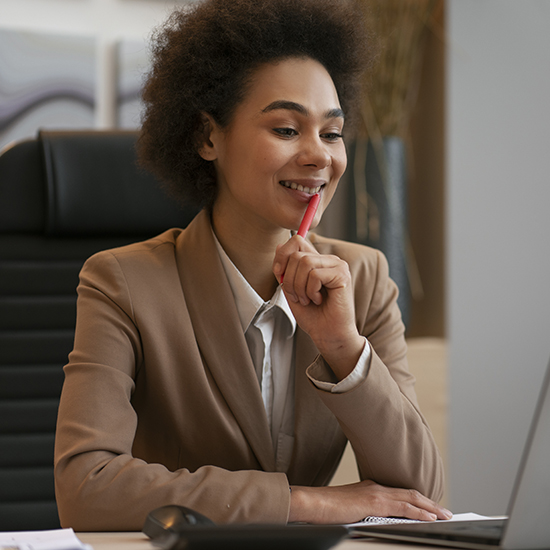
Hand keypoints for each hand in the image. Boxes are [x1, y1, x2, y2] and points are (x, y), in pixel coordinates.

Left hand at [272, 235, 363, 379]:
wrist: (328, 335)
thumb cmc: (313, 315)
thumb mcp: (291, 289)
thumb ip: (285, 269)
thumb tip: (280, 246)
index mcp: (317, 261)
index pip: (297, 241)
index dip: (282, 255)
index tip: (279, 274)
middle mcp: (328, 260)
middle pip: (297, 254)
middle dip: (289, 279)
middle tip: (298, 297)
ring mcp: (337, 265)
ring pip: (305, 263)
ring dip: (299, 287)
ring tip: (307, 299)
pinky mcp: (342, 274)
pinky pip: (315, 275)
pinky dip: (310, 291)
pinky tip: (318, 300)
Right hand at [288, 480, 452, 523]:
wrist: (312, 502)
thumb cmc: (325, 508)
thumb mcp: (350, 510)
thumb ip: (365, 513)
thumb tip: (376, 522)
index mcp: (370, 489)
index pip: (400, 493)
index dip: (417, 500)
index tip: (430, 507)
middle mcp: (376, 488)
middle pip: (409, 493)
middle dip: (429, 503)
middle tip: (445, 511)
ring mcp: (375, 494)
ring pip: (410, 498)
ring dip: (430, 507)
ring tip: (444, 515)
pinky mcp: (374, 502)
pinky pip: (402, 507)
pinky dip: (418, 512)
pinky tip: (429, 517)